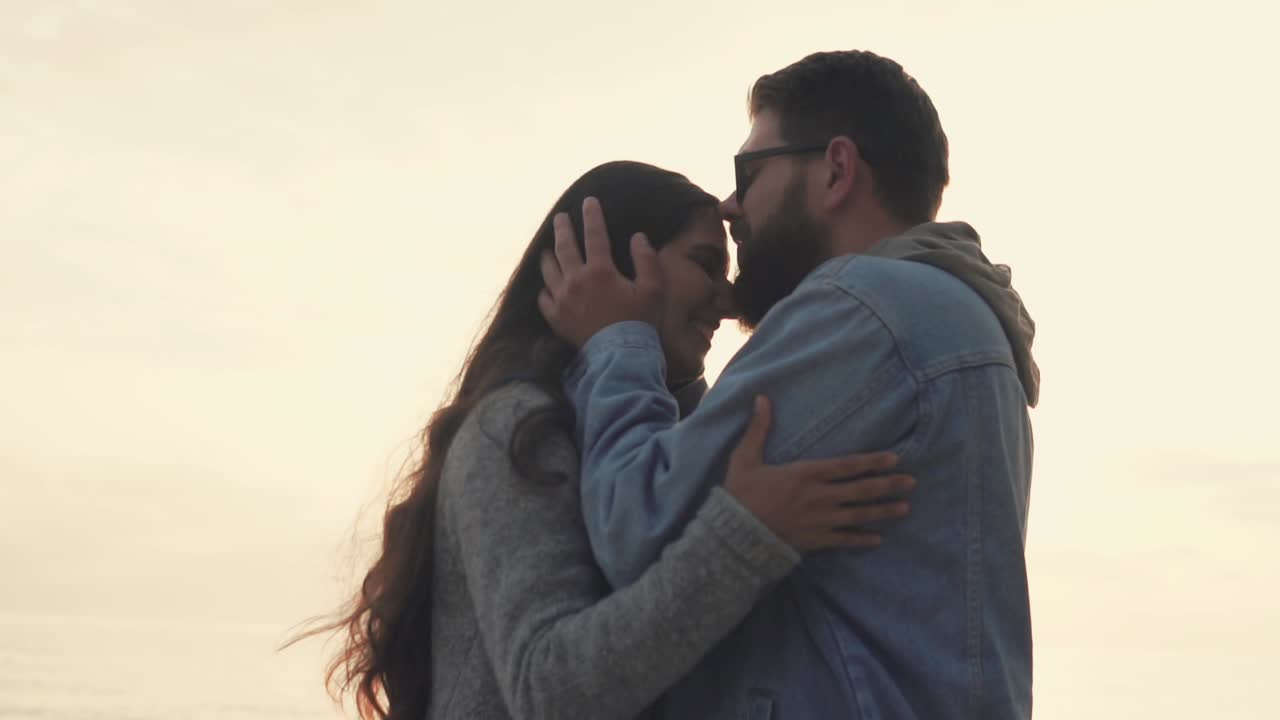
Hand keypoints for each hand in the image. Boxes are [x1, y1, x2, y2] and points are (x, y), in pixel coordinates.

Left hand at [538, 197, 663, 348]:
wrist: (621, 357)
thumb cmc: (640, 322)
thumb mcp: (652, 289)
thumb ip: (646, 260)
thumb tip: (638, 237)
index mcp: (600, 271)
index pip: (594, 234)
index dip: (592, 215)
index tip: (589, 201)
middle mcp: (576, 281)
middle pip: (564, 247)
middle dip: (563, 228)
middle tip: (561, 217)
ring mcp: (562, 300)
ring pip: (549, 270)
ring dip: (549, 256)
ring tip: (549, 250)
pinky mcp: (556, 318)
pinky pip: (544, 298)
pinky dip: (545, 288)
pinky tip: (547, 286)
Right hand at [725, 396, 913, 551]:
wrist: (733, 533)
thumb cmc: (740, 493)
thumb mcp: (745, 457)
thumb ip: (758, 429)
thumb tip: (762, 398)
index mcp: (805, 473)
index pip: (847, 466)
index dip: (873, 462)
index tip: (894, 459)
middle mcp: (819, 497)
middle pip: (861, 490)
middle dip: (888, 485)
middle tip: (912, 482)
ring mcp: (820, 520)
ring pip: (859, 515)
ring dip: (883, 511)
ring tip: (905, 508)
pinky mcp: (815, 540)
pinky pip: (845, 540)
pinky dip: (862, 539)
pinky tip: (878, 539)